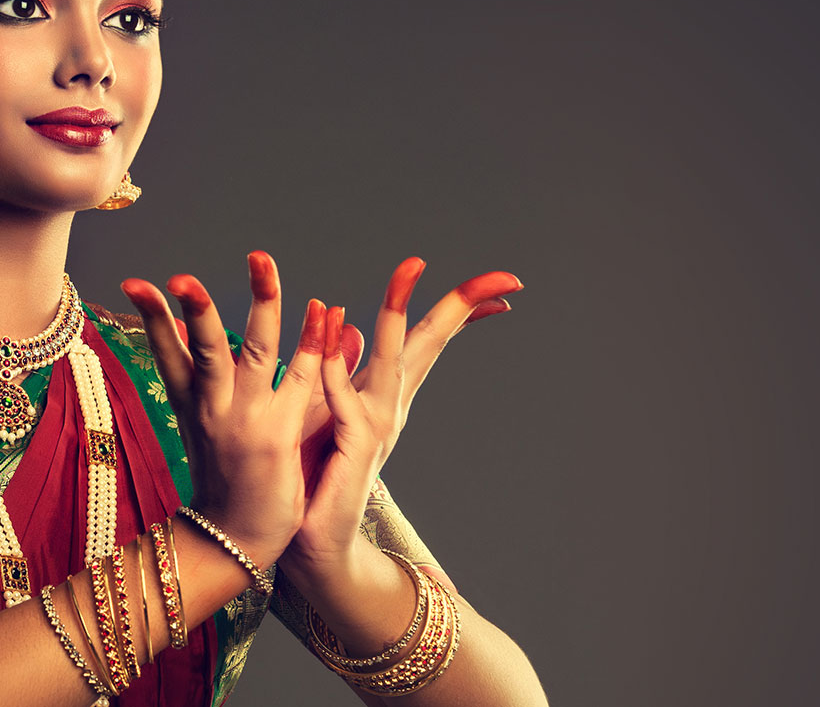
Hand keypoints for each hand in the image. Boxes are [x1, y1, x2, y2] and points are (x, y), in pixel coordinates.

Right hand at [121, 251, 325, 565]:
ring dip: (261, 305)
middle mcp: (213, 408)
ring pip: (252, 352)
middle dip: (195, 308)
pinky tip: (323, 311)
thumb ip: (217, 371)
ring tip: (261, 263)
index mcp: (192, 403)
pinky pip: (300, 379)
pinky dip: (312, 344)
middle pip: (204, 347)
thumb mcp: (214, 421)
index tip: (135, 283)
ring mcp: (245, 422)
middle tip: (183, 276)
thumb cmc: (229, 476)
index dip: (152, 318)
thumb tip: (196, 331)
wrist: (236, 539)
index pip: (167, 351)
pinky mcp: (279, 435)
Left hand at [288, 258, 522, 568]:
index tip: (504, 285)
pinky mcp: (350, 452)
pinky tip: (338, 327)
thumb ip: (337, 369)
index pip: (430, 342)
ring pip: (393, 362)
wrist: (315, 547)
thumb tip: (346, 321)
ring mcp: (375, 429)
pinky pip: (344, 402)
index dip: (463, 310)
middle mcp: (391, 408)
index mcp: (387, 396)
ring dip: (398, 315)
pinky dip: (340, 366)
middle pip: (430, 346)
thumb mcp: (325, 413)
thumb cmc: (316, 480)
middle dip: (460, 305)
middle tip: (504, 278)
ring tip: (410, 272)